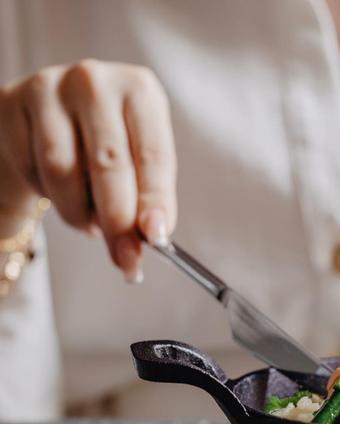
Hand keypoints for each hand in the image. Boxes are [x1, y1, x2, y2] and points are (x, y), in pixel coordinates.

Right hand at [0, 60, 176, 280]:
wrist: (46, 122)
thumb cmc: (104, 145)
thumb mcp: (138, 164)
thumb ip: (148, 197)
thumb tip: (153, 236)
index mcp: (141, 90)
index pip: (153, 154)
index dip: (155, 200)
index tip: (156, 237)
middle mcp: (96, 81)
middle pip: (108, 163)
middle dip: (119, 219)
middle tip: (125, 257)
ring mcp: (49, 87)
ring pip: (63, 170)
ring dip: (79, 212)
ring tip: (90, 223)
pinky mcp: (11, 102)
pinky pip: (31, 167)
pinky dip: (48, 195)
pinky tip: (59, 194)